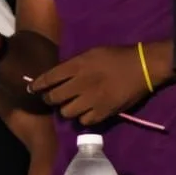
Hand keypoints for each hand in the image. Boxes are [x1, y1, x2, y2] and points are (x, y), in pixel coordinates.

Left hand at [28, 45, 147, 125]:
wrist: (143, 66)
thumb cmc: (117, 56)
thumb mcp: (92, 53)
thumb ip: (74, 65)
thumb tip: (58, 75)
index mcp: (77, 65)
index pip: (49, 77)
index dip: (37, 85)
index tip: (31, 89)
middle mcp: (81, 83)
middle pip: (54, 98)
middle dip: (49, 99)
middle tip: (52, 99)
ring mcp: (92, 99)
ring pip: (66, 112)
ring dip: (66, 109)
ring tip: (72, 105)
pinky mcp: (104, 112)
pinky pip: (84, 121)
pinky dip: (83, 118)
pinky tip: (86, 112)